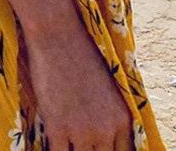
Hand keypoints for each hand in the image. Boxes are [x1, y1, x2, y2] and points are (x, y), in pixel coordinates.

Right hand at [23, 23, 133, 150]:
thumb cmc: (80, 53)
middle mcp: (106, 129)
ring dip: (73, 150)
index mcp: (123, 119)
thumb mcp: (108, 87)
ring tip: (66, 142)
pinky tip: (52, 143)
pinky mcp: (57, 127)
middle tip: (80, 144)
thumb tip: (107, 134)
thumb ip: (111, 114)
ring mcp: (82, 131)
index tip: (96, 147)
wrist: (57, 35)